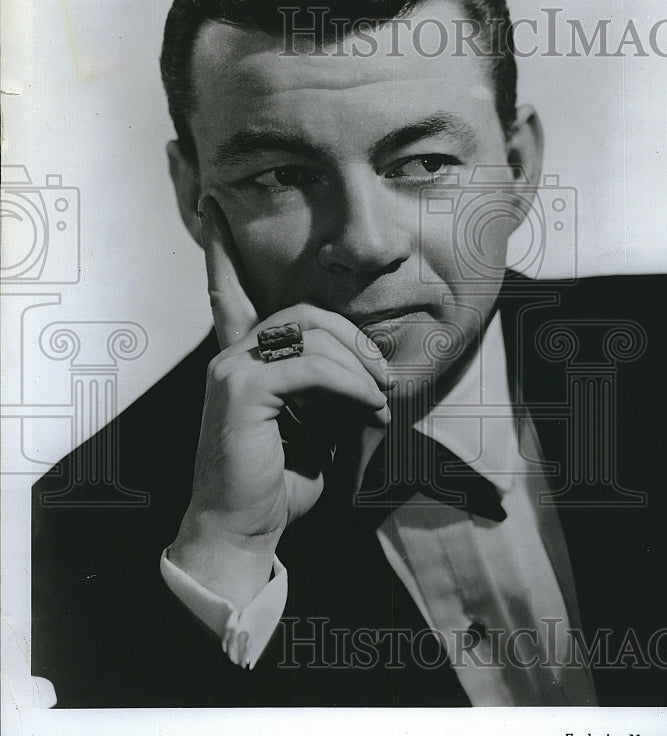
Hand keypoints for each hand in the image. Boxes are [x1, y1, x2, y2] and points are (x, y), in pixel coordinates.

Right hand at [168, 196, 390, 612]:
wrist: (246, 528)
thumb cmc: (280, 480)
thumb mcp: (315, 426)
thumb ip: (330, 388)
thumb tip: (372, 373)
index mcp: (245, 359)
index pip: (231, 293)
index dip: (223, 254)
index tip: (213, 207)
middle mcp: (232, 354)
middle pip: (306, 310)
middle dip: (357, 338)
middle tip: (384, 379)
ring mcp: (231, 367)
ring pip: (312, 331)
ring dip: (360, 366)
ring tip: (377, 404)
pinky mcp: (239, 387)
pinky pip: (310, 363)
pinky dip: (349, 383)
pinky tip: (365, 407)